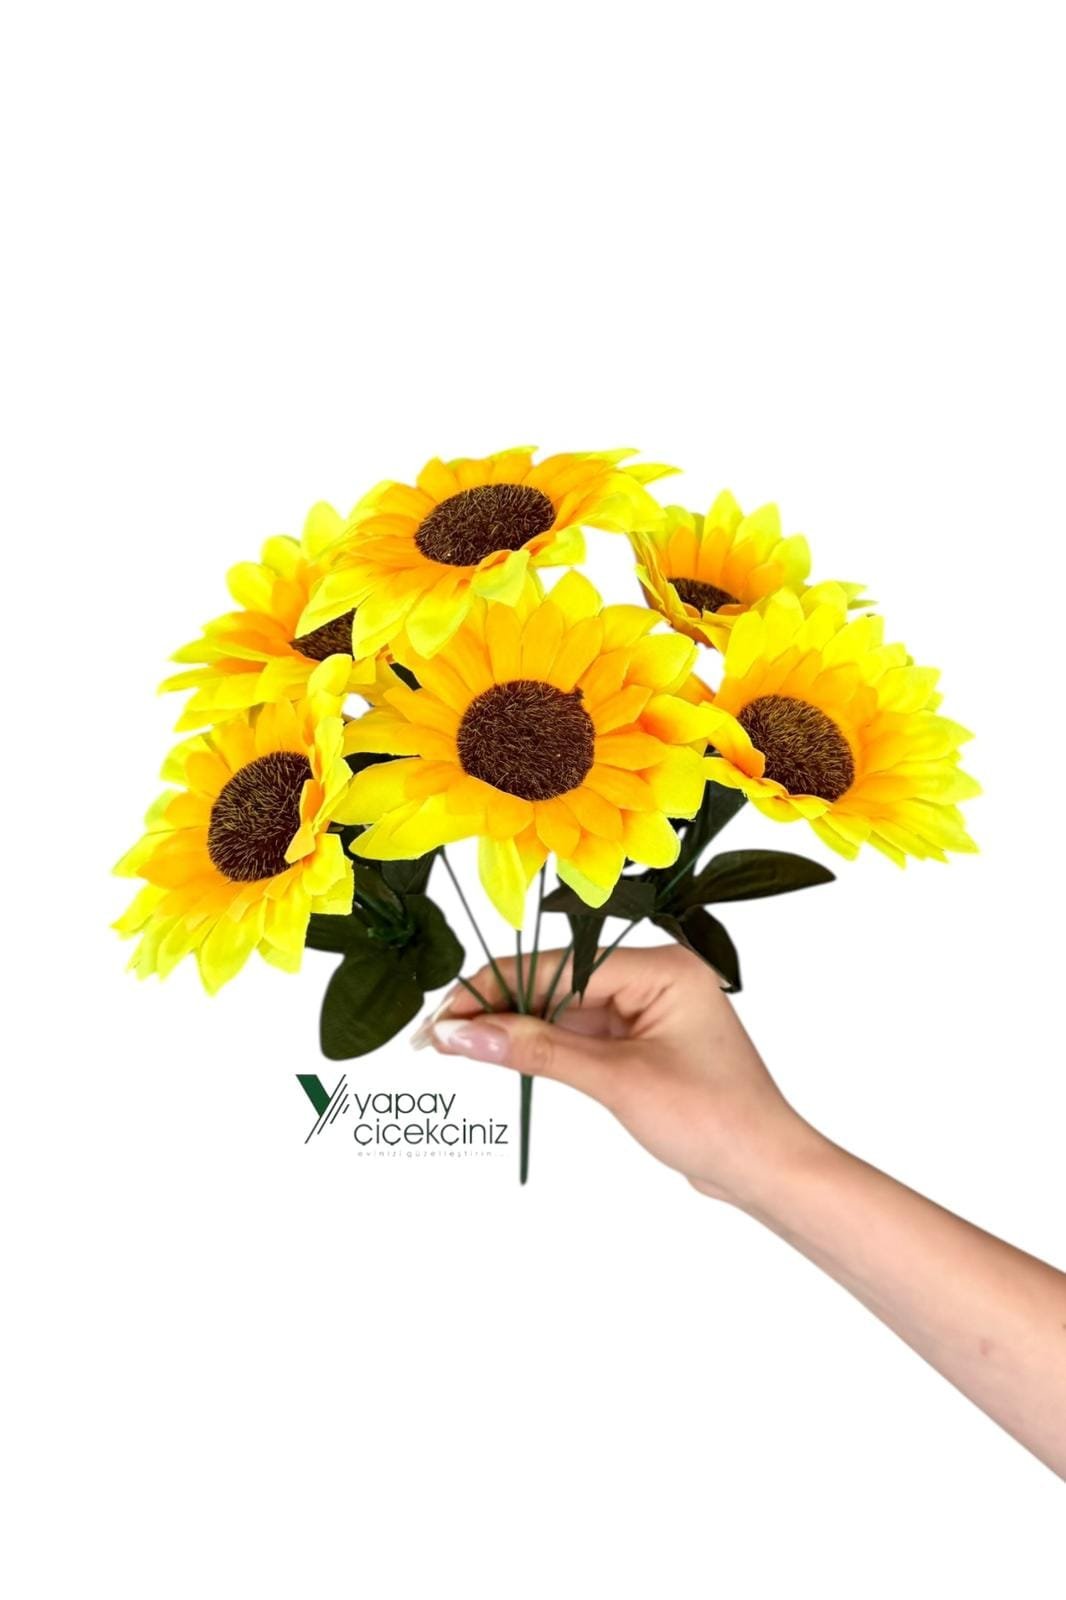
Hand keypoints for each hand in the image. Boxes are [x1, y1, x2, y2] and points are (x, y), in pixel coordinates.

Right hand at [424, 944, 822, 1203]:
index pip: (558, 966)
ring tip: (454, 1047)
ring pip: (561, 1009)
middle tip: (435, 1036)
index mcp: (659, 966)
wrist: (767, 1171)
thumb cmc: (714, 1120)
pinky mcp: (641, 1044)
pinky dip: (540, 1048)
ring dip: (513, 1028)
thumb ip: (536, 1051)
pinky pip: (578, 1034)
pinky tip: (500, 1056)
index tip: (442, 1016)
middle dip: (496, 1007)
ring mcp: (647, 1011)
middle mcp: (654, 977)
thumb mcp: (616, 1082)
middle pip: (555, 981)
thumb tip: (463, 1034)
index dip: (494, 989)